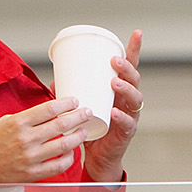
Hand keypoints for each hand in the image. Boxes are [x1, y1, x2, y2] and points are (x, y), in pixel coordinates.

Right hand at [0, 97, 94, 185]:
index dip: (66, 103)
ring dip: (78, 136)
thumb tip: (46, 113)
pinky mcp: (33, 173)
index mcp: (18, 123)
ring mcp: (31, 157)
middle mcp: (26, 139)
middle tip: (86, 113)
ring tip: (83, 132)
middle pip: (61, 124)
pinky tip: (71, 152)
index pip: (49, 109)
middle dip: (78, 116)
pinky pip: (58, 165)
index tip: (74, 101)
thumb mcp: (4, 122)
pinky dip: (68, 158)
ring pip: (64, 144)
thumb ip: (26, 118)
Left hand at [82, 30, 142, 182]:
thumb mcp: (82, 107)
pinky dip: (121, 116)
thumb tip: (55, 80)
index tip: (136, 34)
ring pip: (135, 99)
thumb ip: (71, 93)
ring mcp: (130, 116)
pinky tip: (114, 111)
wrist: (99, 158)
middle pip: (134, 80)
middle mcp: (128, 101)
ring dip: (126, 88)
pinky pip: (127, 123)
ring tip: (114, 82)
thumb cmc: (93, 130)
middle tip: (114, 61)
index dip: (134, 50)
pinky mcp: (126, 133)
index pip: (130, 67)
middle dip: (126, 68)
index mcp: (120, 91)